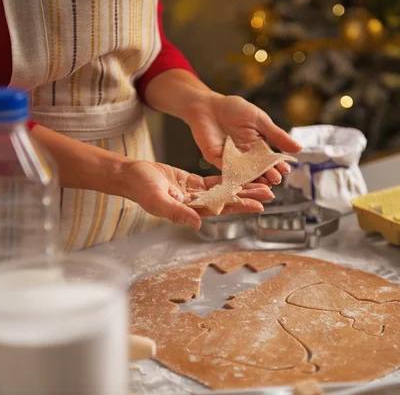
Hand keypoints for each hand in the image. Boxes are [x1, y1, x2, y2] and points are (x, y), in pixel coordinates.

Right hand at [121, 160, 273, 228]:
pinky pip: (214, 182)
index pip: (221, 209)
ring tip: (261, 185)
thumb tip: (197, 223)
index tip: (259, 206)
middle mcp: (196, 205)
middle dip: (248, 198)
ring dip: (241, 189)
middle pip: (227, 201)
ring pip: (223, 191)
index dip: (240, 207)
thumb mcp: (157, 200)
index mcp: (190, 210)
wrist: (130, 175)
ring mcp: (195, 194)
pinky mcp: (192, 183)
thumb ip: (176, 212)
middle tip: (269, 193)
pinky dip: (228, 179)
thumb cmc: (140, 188)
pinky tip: (241, 177)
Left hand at [185, 94, 301, 185]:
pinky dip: (235, 178)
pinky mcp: (217, 160)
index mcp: (258, 146)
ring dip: (254, 180)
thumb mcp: (260, 120)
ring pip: (245, 174)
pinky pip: (227, 172)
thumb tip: (298, 148)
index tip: (286, 170)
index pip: (271, 160)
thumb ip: (276, 135)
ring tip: (263, 185)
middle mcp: (247, 156)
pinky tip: (243, 183)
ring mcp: (232, 160)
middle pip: (259, 170)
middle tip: (275, 181)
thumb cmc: (234, 109)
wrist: (208, 104)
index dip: (278, 166)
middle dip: (268, 176)